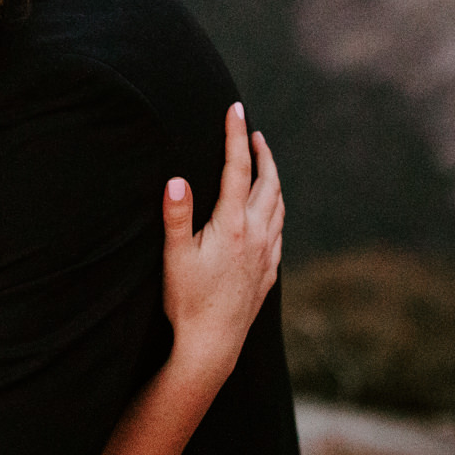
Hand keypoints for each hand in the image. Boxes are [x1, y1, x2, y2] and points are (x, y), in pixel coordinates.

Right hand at [160, 103, 284, 375]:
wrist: (212, 346)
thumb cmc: (186, 301)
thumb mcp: (174, 257)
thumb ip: (176, 216)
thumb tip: (176, 179)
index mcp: (232, 225)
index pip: (237, 169)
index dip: (235, 136)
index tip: (236, 109)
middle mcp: (256, 235)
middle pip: (269, 183)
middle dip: (261, 154)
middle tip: (253, 133)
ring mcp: (267, 254)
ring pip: (279, 206)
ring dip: (273, 180)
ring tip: (264, 166)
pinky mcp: (269, 272)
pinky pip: (280, 230)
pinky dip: (276, 210)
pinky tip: (269, 213)